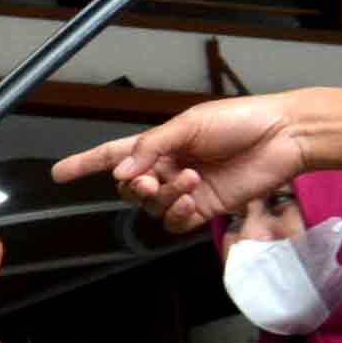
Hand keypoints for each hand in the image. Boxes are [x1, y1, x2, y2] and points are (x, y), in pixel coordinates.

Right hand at [49, 93, 304, 234]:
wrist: (283, 136)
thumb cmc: (240, 120)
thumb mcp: (189, 124)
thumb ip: (151, 147)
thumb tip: (121, 172)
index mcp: (159, 144)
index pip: (111, 154)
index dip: (84, 164)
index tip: (58, 173)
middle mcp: (167, 168)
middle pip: (128, 188)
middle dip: (134, 186)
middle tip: (150, 179)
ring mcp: (185, 190)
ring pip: (151, 207)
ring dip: (164, 197)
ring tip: (191, 181)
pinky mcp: (205, 208)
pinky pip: (175, 222)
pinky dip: (178, 214)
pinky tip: (193, 200)